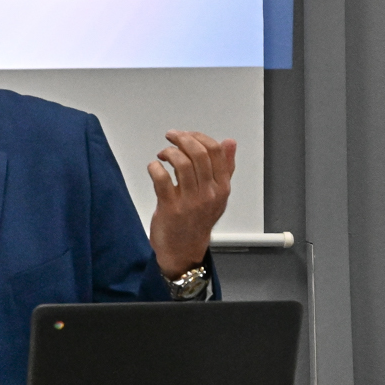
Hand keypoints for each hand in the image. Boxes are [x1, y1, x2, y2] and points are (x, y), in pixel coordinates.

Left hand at [146, 129, 237, 276]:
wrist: (184, 249)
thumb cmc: (198, 220)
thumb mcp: (217, 195)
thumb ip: (224, 168)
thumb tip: (230, 142)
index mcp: (221, 188)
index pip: (216, 152)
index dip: (199, 137)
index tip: (186, 135)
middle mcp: (209, 193)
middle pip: (199, 154)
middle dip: (183, 139)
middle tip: (171, 136)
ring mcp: (190, 201)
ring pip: (182, 164)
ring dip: (169, 152)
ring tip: (163, 154)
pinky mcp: (170, 207)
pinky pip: (162, 179)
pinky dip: (155, 167)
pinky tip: (154, 167)